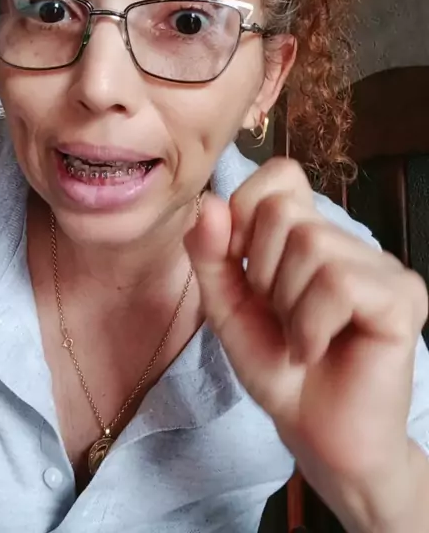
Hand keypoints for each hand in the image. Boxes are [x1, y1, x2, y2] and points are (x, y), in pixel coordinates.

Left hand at [185, 159, 427, 518]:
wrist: (316, 436)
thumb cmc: (278, 367)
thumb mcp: (227, 306)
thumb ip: (210, 254)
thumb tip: (210, 203)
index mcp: (310, 232)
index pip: (280, 174)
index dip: (247, 211)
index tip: (242, 265)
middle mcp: (349, 240)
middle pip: (283, 210)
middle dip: (260, 272)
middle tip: (280, 316)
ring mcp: (381, 265)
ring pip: (311, 245)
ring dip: (288, 306)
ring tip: (301, 338)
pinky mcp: (402, 296)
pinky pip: (338, 283)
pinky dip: (311, 325)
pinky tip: (316, 350)